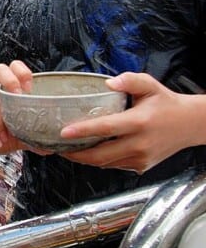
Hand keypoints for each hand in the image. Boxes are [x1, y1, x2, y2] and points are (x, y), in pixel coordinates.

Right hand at [0, 61, 34, 159]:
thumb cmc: (0, 133)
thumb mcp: (20, 135)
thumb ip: (34, 137)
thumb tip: (52, 147)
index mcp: (7, 91)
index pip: (14, 68)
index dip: (22, 73)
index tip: (30, 90)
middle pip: (0, 69)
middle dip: (10, 81)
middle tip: (19, 97)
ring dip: (0, 121)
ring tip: (6, 136)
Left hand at [60, 73, 204, 172]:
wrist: (190, 124)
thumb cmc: (166, 104)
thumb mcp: (150, 85)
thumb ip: (130, 80)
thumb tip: (108, 83)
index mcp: (139, 122)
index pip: (106, 128)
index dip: (83, 131)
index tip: (63, 132)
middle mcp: (140, 143)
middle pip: (100, 155)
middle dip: (75, 154)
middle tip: (58, 147)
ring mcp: (141, 158)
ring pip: (105, 163)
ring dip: (85, 159)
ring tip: (69, 149)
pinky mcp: (141, 167)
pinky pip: (114, 166)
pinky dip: (99, 160)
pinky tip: (89, 151)